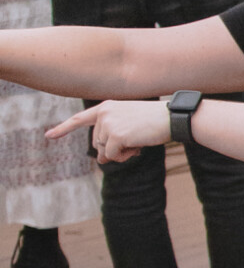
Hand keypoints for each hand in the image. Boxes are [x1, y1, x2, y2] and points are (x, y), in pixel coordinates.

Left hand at [52, 100, 168, 164]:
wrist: (171, 118)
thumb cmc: (154, 121)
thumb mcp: (130, 124)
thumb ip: (113, 136)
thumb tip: (102, 159)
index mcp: (106, 107)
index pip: (80, 119)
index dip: (63, 128)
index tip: (49, 136)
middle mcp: (104, 114)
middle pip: (97, 142)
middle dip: (112, 149)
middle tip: (132, 146)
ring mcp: (108, 124)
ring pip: (104, 150)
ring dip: (120, 153)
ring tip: (137, 143)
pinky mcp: (115, 135)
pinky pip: (113, 155)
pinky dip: (124, 156)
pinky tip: (137, 147)